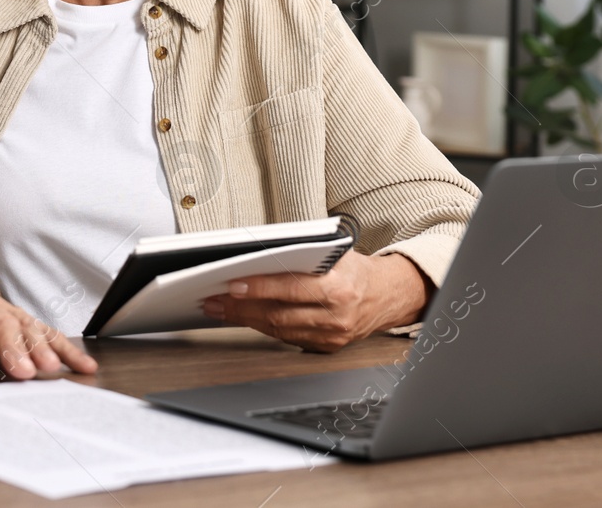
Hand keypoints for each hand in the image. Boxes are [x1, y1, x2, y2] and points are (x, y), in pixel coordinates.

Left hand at [200, 251, 429, 352]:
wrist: (388, 295)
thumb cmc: (355, 269)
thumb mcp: (333, 253)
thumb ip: (299, 255)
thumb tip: (254, 255)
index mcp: (339, 288)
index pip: (291, 289)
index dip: (259, 288)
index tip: (233, 285)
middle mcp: (336, 316)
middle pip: (278, 314)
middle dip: (241, 307)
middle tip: (214, 299)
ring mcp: (331, 336)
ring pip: (278, 330)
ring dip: (245, 319)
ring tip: (221, 308)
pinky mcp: (326, 348)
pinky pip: (287, 339)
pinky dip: (263, 327)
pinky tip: (245, 317)